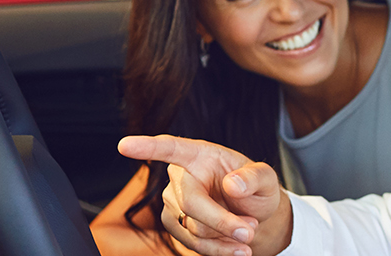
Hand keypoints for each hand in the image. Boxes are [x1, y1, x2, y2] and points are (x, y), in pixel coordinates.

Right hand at [118, 135, 293, 255]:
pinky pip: (192, 244)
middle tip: (249, 231)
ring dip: (225, 238)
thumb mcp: (266, 178)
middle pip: (191, 204)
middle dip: (223, 222)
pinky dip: (218, 249)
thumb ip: (254, 177)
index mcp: (200, 154)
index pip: (171, 148)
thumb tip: (232, 185)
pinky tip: (235, 247)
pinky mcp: (173, 224)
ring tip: (247, 234)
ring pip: (193, 228)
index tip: (125, 145)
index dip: (148, 147)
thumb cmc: (255, 188)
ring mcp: (172, 202)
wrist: (252, 213)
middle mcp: (180, 176)